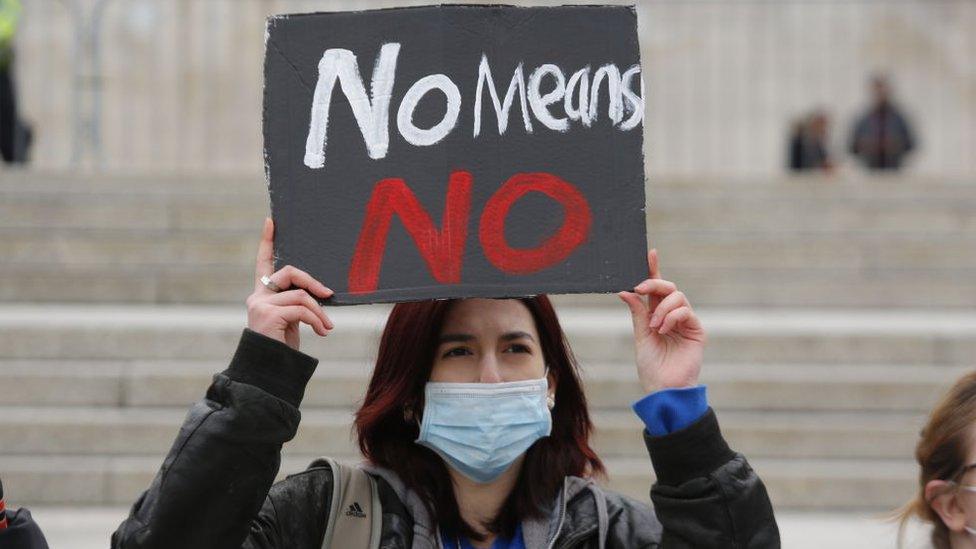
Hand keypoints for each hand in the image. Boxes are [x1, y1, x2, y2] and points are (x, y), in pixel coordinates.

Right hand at [247, 218, 333, 349]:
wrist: (269, 371)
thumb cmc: (282, 348)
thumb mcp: (291, 320)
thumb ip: (297, 302)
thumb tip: (321, 292)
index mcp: (262, 295)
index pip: (262, 263)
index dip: (267, 241)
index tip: (271, 221)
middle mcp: (257, 296)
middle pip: (289, 272)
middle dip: (313, 281)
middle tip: (329, 294)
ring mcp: (260, 305)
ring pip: (300, 294)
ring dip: (319, 311)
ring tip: (327, 327)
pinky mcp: (268, 314)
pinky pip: (301, 309)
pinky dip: (316, 319)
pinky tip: (321, 332)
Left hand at [618, 249, 705, 393]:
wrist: (664, 388)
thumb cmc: (651, 366)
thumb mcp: (641, 336)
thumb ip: (637, 312)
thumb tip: (625, 291)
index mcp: (655, 314)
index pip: (655, 289)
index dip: (654, 270)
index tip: (650, 253)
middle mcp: (671, 315)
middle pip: (668, 287)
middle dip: (654, 284)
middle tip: (641, 289)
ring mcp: (685, 322)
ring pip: (677, 297)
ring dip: (662, 308)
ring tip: (655, 326)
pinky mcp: (696, 330)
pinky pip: (686, 311)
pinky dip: (672, 316)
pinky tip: (663, 329)